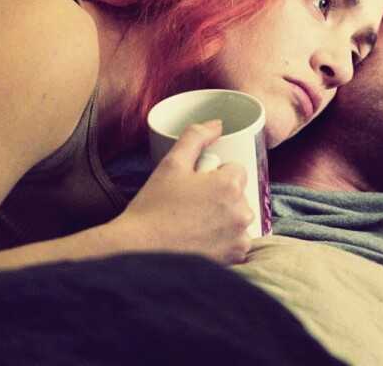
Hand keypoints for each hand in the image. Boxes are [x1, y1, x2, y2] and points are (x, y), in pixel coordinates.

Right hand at [113, 120, 252, 264]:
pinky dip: (225, 241)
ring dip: (224, 219)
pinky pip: (237, 242)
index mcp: (230, 185)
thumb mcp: (171, 163)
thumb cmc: (154, 207)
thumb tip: (217, 124)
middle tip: (191, 205)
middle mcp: (241, 212)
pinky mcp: (235, 258)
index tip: (195, 185)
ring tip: (194, 224)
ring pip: (238, 219)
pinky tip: (201, 241)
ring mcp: (240, 238)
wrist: (140, 250)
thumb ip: (196, 137)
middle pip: (239, 195)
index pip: (235, 170)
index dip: (214, 175)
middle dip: (221, 197)